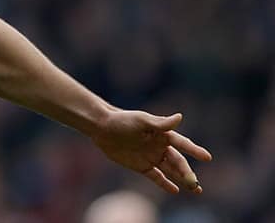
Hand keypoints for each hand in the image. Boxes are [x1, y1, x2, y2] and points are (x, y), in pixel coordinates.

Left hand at [91, 110, 211, 194]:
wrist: (102, 128)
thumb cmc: (122, 121)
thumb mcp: (141, 121)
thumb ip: (161, 123)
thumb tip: (180, 117)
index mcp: (162, 134)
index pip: (182, 144)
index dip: (194, 150)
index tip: (207, 157)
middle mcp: (160, 146)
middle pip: (178, 162)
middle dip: (187, 173)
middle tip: (196, 184)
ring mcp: (151, 157)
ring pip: (170, 171)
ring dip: (182, 179)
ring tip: (195, 189)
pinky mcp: (141, 166)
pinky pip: (156, 177)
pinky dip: (165, 184)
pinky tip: (175, 190)